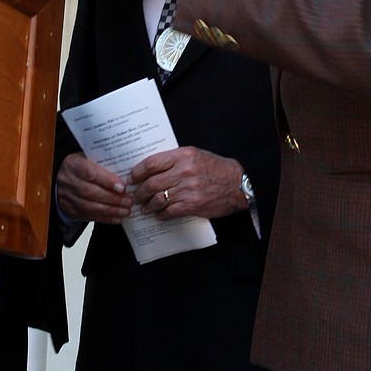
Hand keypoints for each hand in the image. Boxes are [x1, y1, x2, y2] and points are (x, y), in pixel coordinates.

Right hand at [57, 153, 131, 225]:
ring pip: (90, 207)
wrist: (63, 177)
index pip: (90, 173)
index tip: (122, 187)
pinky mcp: (70, 210)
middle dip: (112, 199)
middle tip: (128, 201)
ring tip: (125, 211)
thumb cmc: (81, 166)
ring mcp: (68, 197)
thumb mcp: (89, 158)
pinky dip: (105, 218)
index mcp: (73, 164)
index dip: (107, 181)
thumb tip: (126, 171)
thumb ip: (104, 164)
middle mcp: (68, 181)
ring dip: (110, 210)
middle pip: (90, 192)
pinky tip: (117, 218)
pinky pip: (88, 216)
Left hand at [130, 147, 245, 221]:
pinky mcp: (193, 205)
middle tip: (136, 196)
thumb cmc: (216, 168)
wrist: (238, 183)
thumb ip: (175, 160)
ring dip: (148, 205)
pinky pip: (170, 211)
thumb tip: (152, 169)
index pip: (152, 163)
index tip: (132, 178)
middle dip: (140, 192)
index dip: (138, 172)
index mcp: (183, 155)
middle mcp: (185, 171)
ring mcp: (188, 189)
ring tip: (145, 207)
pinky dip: (161, 214)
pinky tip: (159, 214)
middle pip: (151, 183)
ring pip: (158, 199)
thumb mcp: (196, 155)